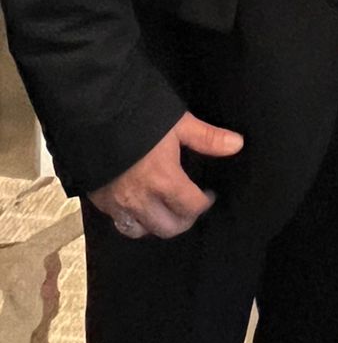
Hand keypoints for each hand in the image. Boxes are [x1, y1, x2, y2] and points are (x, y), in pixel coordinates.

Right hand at [88, 111, 242, 238]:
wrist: (94, 111)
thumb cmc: (140, 114)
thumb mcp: (179, 122)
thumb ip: (208, 138)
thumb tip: (237, 145)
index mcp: (164, 180)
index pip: (191, 207)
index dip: (205, 203)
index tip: (208, 194)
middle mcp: (140, 199)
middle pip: (167, 228)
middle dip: (183, 220)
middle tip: (189, 205)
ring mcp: (117, 203)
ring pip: (141, 231)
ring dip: (156, 224)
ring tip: (164, 208)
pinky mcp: (99, 201)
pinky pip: (119, 222)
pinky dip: (132, 220)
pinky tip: (138, 205)